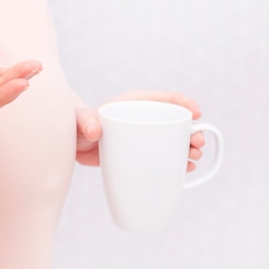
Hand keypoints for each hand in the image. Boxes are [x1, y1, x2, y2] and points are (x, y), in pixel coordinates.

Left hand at [75, 90, 205, 170]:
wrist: (71, 143)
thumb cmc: (76, 125)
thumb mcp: (81, 122)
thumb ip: (87, 123)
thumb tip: (95, 130)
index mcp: (134, 103)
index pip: (165, 98)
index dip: (184, 103)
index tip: (197, 113)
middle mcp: (142, 118)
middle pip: (175, 122)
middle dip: (191, 131)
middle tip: (197, 144)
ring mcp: (142, 136)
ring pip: (172, 140)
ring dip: (187, 148)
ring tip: (194, 159)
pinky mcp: (139, 152)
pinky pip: (162, 155)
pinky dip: (175, 161)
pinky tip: (185, 169)